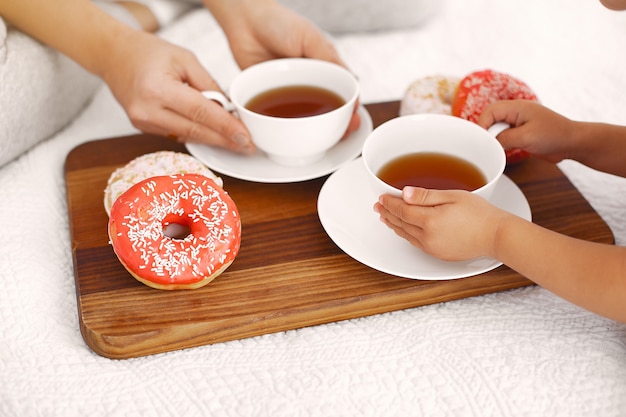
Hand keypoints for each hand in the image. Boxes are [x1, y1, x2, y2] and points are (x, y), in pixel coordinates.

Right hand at [99, 30, 254, 152]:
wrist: (113, 56)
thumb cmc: (147, 52)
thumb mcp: (185, 58)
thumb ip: (208, 85)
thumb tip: (229, 109)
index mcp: (158, 89)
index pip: (200, 113)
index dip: (225, 127)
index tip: (245, 137)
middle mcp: (148, 111)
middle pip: (195, 131)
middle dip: (225, 140)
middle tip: (248, 146)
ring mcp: (143, 123)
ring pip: (188, 136)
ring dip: (213, 139)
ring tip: (236, 141)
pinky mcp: (144, 128)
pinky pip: (177, 134)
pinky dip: (197, 133)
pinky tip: (213, 133)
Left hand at [207, 0, 360, 135]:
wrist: (244, 20)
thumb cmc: (278, 23)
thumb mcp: (310, 38)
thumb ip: (329, 59)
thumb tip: (351, 82)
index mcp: (323, 68)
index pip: (342, 92)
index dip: (350, 108)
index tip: (354, 119)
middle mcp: (307, 81)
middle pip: (326, 109)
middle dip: (337, 124)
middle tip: (342, 135)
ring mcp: (288, 91)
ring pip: (304, 118)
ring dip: (313, 131)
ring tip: (322, 140)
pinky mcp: (268, 97)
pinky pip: (278, 117)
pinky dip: (284, 128)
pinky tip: (291, 136)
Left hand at [374, 187, 508, 260]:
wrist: (496, 236)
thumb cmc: (480, 214)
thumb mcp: (452, 196)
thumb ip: (426, 196)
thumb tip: (405, 194)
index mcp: (430, 220)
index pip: (402, 210)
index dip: (390, 203)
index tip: (382, 198)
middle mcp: (428, 237)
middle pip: (401, 223)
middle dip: (388, 213)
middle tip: (378, 206)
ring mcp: (433, 248)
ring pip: (406, 235)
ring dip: (394, 225)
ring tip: (386, 218)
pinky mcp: (438, 254)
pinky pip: (416, 243)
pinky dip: (406, 234)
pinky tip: (404, 230)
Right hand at [477, 100, 575, 162]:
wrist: (573, 143)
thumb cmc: (555, 135)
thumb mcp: (525, 138)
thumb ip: (503, 138)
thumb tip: (489, 143)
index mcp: (517, 107)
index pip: (489, 111)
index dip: (482, 125)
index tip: (480, 140)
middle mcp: (516, 113)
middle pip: (491, 118)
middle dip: (487, 132)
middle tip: (488, 146)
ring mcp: (519, 122)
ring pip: (497, 128)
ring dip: (495, 138)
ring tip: (497, 149)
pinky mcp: (522, 133)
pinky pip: (505, 136)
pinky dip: (502, 143)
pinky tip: (504, 151)